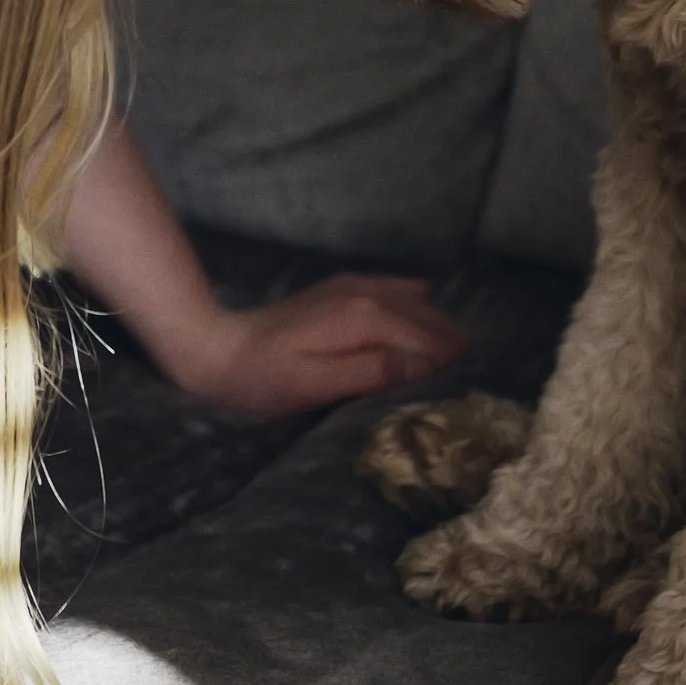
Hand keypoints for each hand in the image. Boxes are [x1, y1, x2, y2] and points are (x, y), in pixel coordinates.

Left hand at [159, 275, 468, 416]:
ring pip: (424, 305)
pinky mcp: (348, 288)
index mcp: (367, 317)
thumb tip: (425, 366)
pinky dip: (419, 317)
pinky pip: (402, 295)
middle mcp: (370, 292)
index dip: (455, 369)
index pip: (434, 341)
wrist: (216, 347)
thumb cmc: (262, 379)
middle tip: (464, 391)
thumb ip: (372, 372)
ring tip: (446, 373)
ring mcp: (358, 285)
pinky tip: (416, 344)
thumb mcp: (315, 386)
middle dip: (453, 351)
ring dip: (439, 334)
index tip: (469, 399)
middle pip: (435, 320)